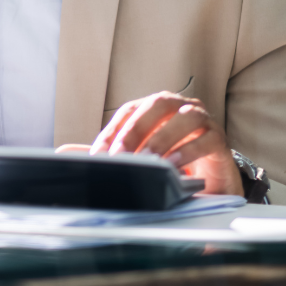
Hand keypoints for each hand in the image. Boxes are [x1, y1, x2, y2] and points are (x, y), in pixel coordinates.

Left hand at [85, 91, 241, 195]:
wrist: (212, 180)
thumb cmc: (172, 161)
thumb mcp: (138, 157)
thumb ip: (108, 152)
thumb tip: (65, 152)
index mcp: (155, 107)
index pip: (129, 110)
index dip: (113, 130)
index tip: (100, 154)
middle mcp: (178, 106)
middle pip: (156, 105)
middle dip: (135, 130)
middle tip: (122, 155)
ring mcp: (201, 120)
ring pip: (183, 118)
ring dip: (162, 139)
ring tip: (149, 160)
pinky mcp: (219, 139)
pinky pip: (205, 139)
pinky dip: (187, 151)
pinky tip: (173, 165)